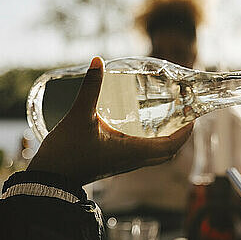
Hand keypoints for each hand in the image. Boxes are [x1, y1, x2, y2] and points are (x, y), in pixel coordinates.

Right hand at [27, 57, 192, 185]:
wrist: (48, 179)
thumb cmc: (65, 152)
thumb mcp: (79, 116)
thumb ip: (90, 88)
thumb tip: (97, 61)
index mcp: (132, 151)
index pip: (171, 146)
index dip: (186, 132)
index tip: (193, 115)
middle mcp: (133, 160)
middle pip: (168, 152)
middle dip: (181, 134)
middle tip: (184, 113)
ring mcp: (124, 164)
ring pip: (157, 155)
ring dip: (167, 138)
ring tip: (169, 116)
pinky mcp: (115, 163)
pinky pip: (143, 154)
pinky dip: (152, 141)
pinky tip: (143, 125)